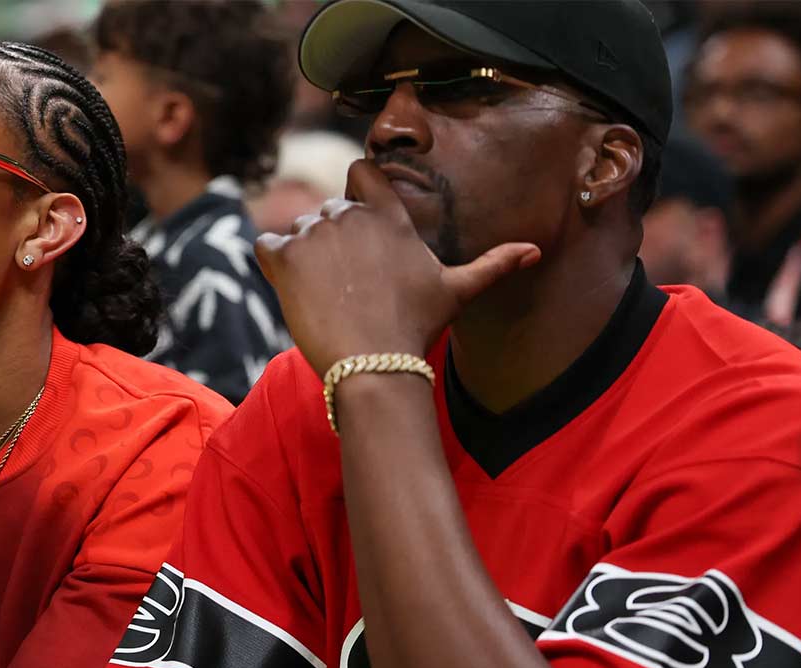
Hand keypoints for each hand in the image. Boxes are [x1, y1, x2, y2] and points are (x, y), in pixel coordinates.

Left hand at [254, 159, 540, 374]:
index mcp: (389, 214)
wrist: (374, 363)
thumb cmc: (416, 327)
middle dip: (331, 240)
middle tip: (346, 284)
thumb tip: (535, 251)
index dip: (356, 191)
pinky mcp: (284, 256)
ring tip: (325, 295)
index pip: (362, 171)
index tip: (357, 224)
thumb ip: (492, 264)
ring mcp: (315, 232)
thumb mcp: (456, 291)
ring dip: (303, 255)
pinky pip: (265, 244)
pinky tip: (292, 289)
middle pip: (328, 209)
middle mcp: (351, 214)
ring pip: (297, 229)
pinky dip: (272, 264)